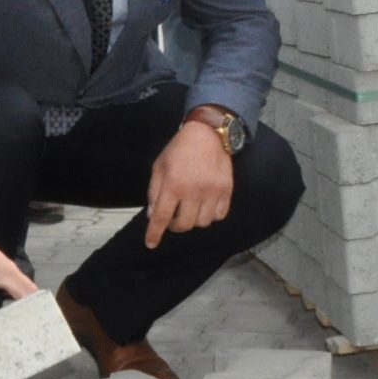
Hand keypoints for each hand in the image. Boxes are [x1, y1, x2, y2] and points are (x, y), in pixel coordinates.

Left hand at [144, 118, 234, 248]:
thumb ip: (154, 191)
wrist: (208, 134)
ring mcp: (212, 192)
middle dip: (175, 226)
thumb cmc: (179, 150)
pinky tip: (205, 206)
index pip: (161, 217)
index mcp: (173, 184)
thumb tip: (152, 215)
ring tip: (189, 209)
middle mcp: (193, 191)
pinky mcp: (227, 190)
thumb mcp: (159, 166)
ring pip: (203, 223)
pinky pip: (219, 216)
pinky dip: (211, 216)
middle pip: (184, 225)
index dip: (154, 233)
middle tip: (172, 218)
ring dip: (193, 221)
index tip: (150, 244)